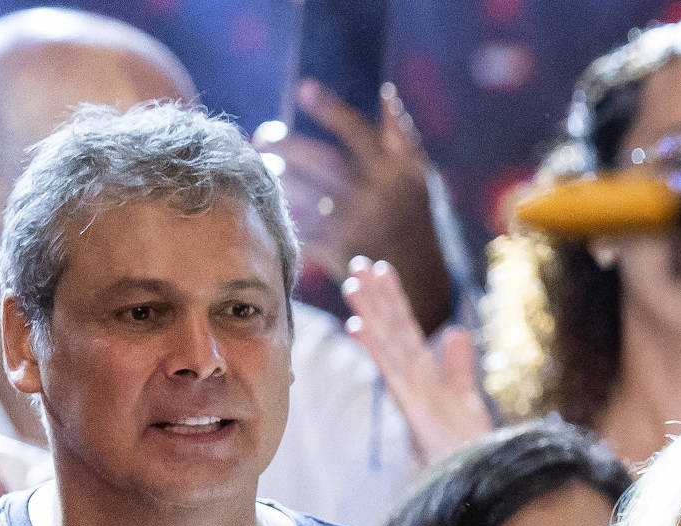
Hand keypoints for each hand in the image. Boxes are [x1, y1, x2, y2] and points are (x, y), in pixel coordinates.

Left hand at [257, 81, 452, 333]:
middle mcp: (373, 195)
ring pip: (299, 188)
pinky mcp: (334, 249)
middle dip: (283, 143)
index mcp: (395, 172)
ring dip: (276, 174)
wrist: (418, 281)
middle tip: (262, 136)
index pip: (357, 130)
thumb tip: (386, 92)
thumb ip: (401, 136)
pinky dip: (282, 207)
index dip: (329, 107)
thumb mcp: (418, 178)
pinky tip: (274, 198)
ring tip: (265, 165)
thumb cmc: (412, 219)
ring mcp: (352, 224)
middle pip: (316, 158)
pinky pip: (296, 219)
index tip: (303, 88)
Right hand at [342, 257, 494, 466]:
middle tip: (359, 264)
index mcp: (424, 376)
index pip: (407, 330)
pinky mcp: (414, 407)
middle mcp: (413, 380)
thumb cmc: (467, 444)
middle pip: (393, 331)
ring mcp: (411, 392)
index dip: (394, 300)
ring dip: (371, 315)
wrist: (476, 476)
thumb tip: (457, 331)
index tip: (383, 269)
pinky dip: (375, 349)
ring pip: (388, 346)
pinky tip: (358, 327)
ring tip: (354, 284)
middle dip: (377, 298)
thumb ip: (460, 365)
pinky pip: (392, 372)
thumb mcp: (467, 397)